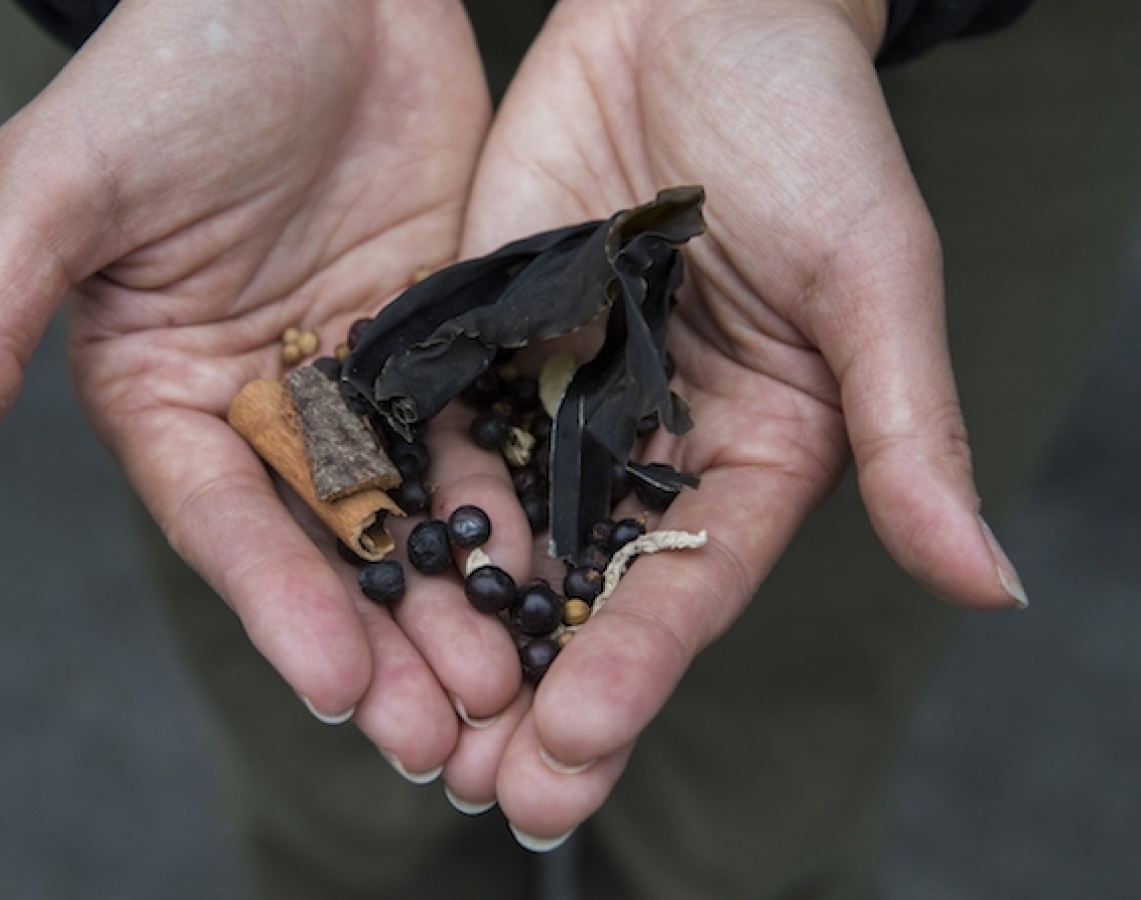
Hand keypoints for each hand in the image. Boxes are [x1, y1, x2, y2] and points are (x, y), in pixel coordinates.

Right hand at [0, 0, 496, 773]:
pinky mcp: (444, 338)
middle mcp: (266, 403)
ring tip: (518, 687)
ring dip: (462, 601)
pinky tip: (563, 571)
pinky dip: (517, 503)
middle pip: (329, 544)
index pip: (225, 524)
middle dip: (388, 643)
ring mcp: (365, 377)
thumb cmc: (173, 61)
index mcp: (165, 393)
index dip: (282, 610)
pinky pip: (484, 432)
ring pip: (416, 509)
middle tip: (452, 736)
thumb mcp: (62, 189)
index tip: (343, 691)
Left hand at [435, 0, 1026, 843]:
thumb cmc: (808, 130)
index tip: (574, 750)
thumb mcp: (872, 279)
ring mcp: (558, 402)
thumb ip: (906, 432)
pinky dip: (405, 512)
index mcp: (753, 454)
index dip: (633, 671)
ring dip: (457, 634)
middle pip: (586, 592)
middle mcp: (649, 449)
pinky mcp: (484, 346)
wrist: (693, 12)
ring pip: (501, 538)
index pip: (689, 585)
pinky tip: (361, 585)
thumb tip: (993, 585)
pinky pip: (440, 439)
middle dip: (534, 691)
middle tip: (484, 791)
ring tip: (409, 726)